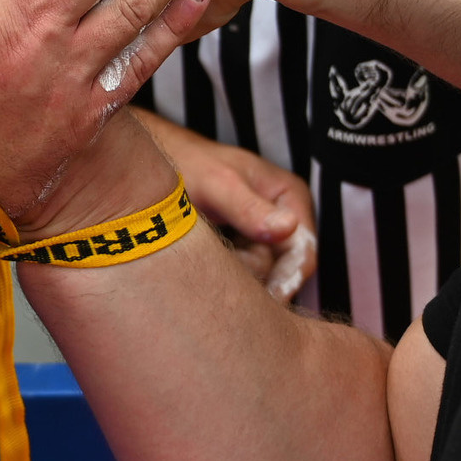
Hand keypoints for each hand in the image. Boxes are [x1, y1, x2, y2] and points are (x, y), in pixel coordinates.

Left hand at [135, 108, 314, 295]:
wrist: (156, 164)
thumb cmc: (187, 163)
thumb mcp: (217, 185)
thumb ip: (249, 208)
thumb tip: (288, 227)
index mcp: (290, 197)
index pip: (303, 252)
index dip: (287, 279)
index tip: (264, 298)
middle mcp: (282, 217)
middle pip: (280, 269)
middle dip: (252, 272)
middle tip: (218, 259)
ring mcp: (262, 234)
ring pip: (258, 274)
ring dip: (234, 271)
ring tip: (207, 248)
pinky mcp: (242, 246)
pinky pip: (241, 272)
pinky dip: (224, 269)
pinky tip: (205, 255)